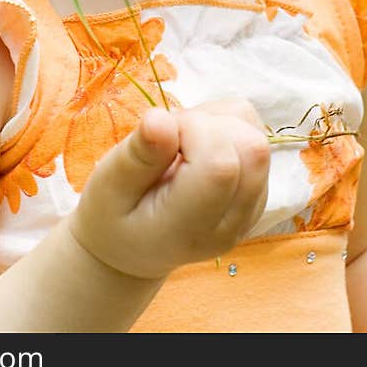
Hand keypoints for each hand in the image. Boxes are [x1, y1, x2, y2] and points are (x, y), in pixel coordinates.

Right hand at [69, 98, 270, 281]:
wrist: (134, 248)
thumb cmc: (114, 217)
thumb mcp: (110, 187)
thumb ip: (137, 155)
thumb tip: (161, 118)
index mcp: (190, 227)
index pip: (221, 166)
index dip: (193, 131)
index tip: (159, 135)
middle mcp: (231, 222)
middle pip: (251, 149)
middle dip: (208, 124)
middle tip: (170, 138)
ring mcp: (250, 208)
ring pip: (256, 138)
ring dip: (218, 122)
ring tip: (182, 142)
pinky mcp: (257, 190)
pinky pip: (255, 136)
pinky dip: (227, 125)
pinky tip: (197, 143)